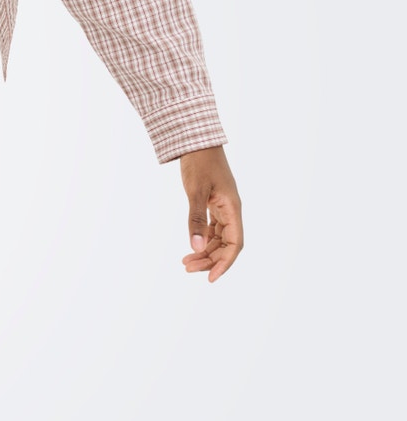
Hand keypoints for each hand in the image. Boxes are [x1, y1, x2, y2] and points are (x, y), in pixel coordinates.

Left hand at [179, 145, 242, 282]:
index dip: (225, 263)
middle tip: (188, 269)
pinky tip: (191, 248)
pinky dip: (203, 240)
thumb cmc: (199, 163)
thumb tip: (196, 247)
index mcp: (233, 209)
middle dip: (210, 260)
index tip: (210, 277)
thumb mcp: (196, 191)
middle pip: (226, 245)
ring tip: (185, 262)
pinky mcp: (214, 205)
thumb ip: (196, 219)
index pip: (235, 244)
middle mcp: (231, 211)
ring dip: (205, 252)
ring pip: (219, 238)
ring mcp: (223, 208)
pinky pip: (212, 229)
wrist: (197, 142)